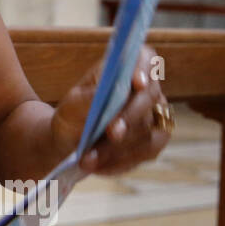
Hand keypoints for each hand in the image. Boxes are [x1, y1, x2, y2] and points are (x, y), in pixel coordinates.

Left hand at [50, 43, 169, 175]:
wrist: (70, 142)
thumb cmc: (72, 116)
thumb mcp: (70, 106)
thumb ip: (86, 98)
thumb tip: (102, 93)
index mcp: (125, 69)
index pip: (145, 58)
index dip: (145, 68)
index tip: (136, 82)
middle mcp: (147, 90)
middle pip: (148, 99)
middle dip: (128, 117)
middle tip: (112, 132)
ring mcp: (155, 116)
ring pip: (145, 131)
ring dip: (116, 148)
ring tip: (88, 160)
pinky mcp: (154, 142)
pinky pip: (145, 153)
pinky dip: (120, 161)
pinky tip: (98, 167)